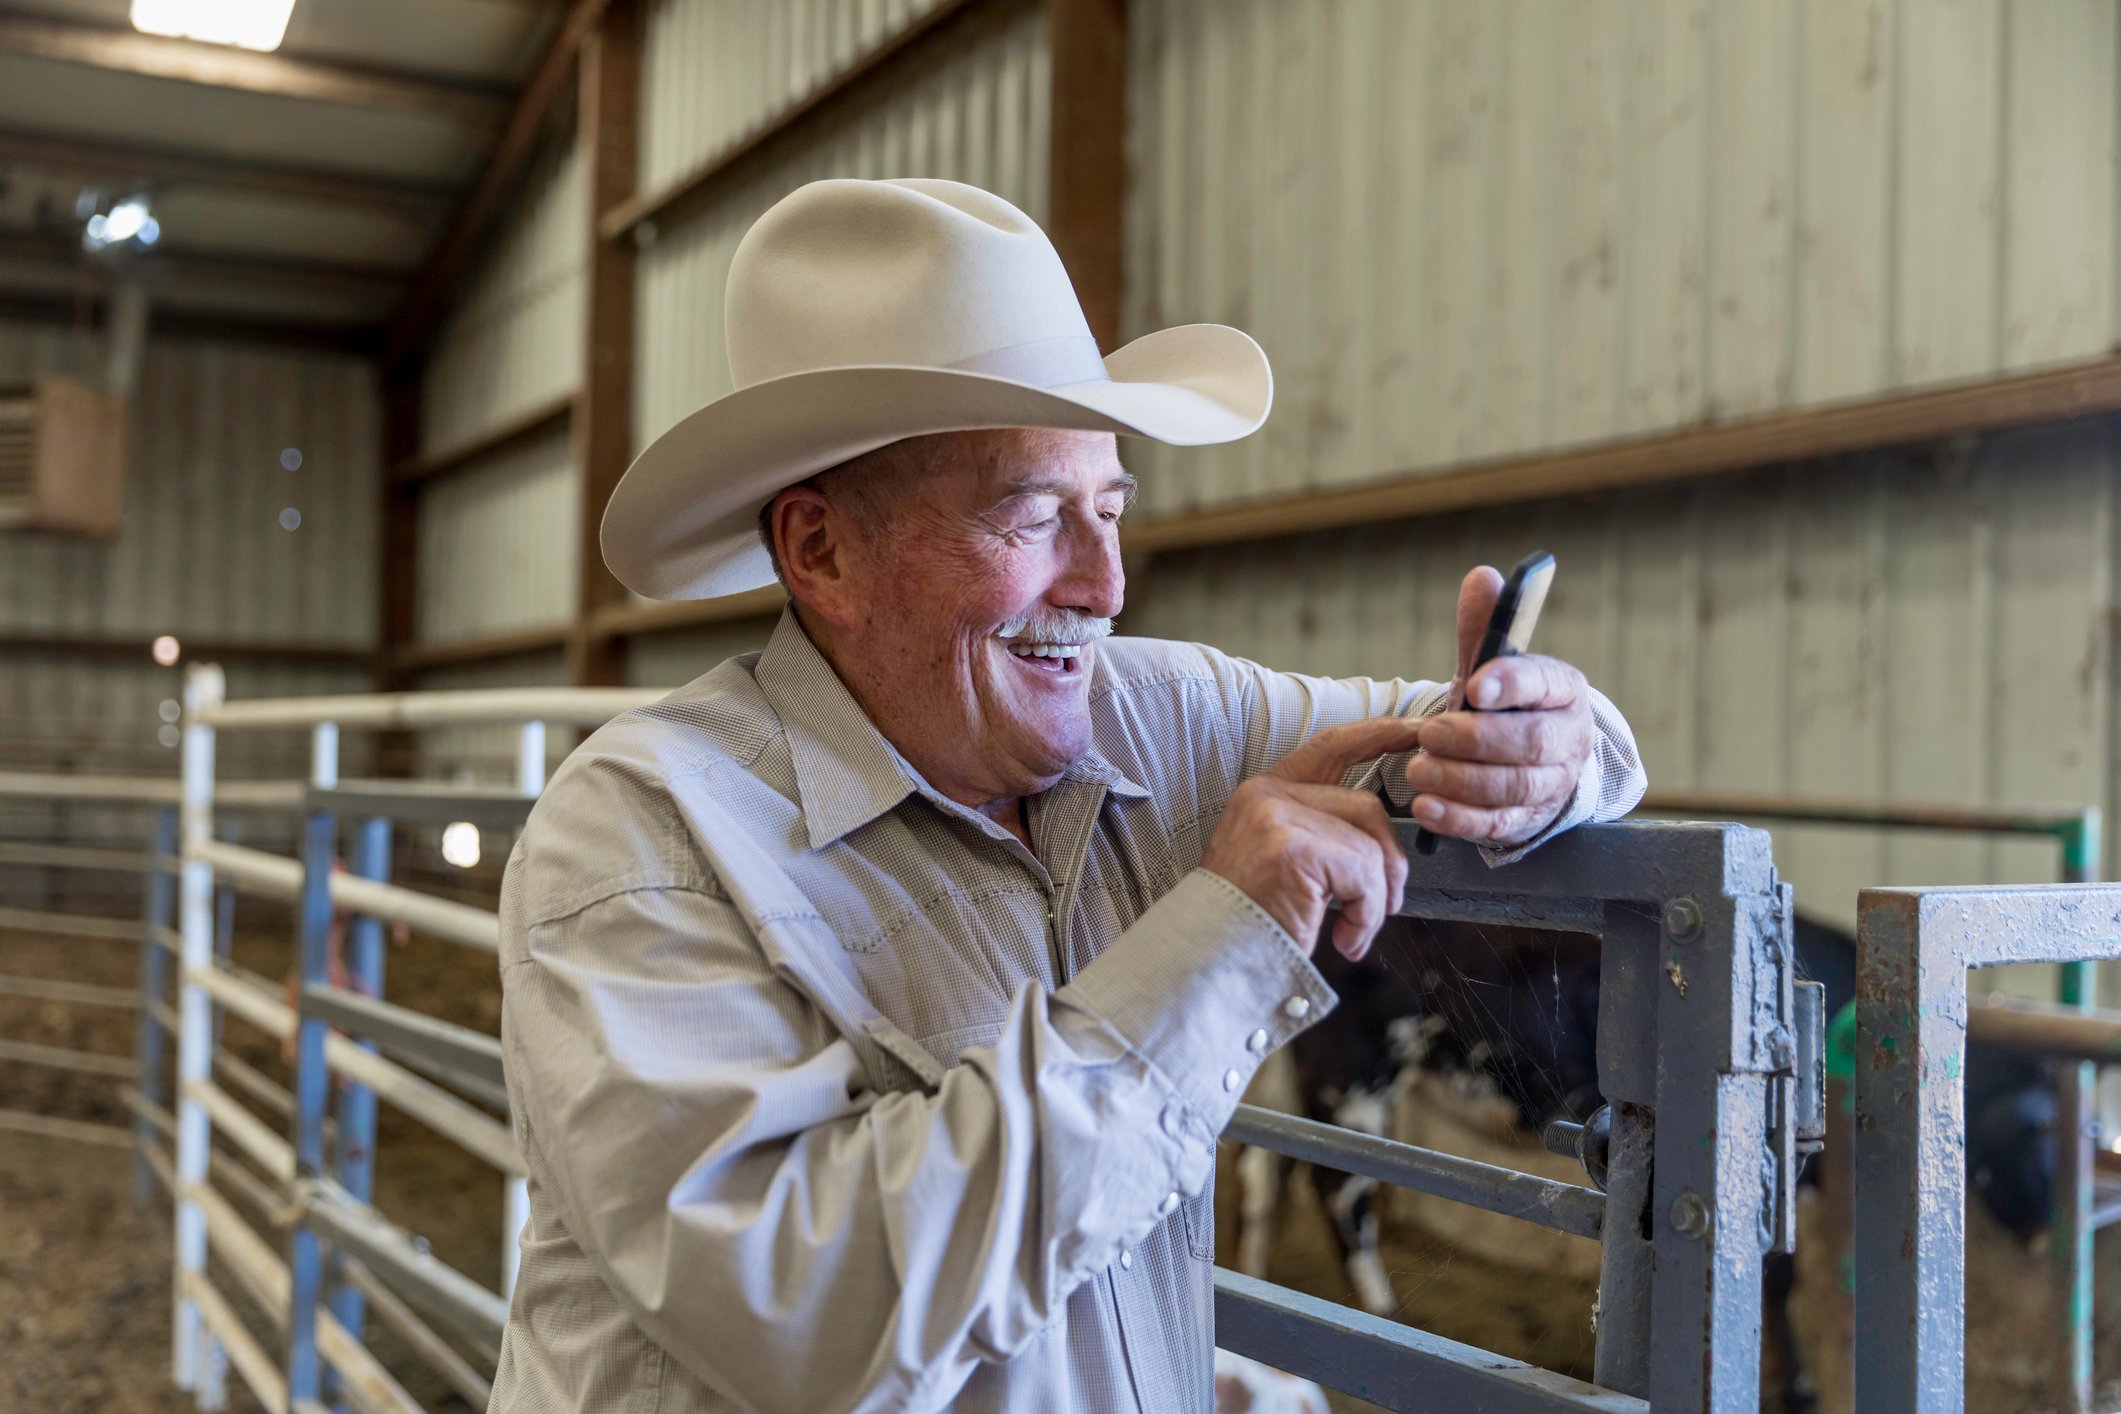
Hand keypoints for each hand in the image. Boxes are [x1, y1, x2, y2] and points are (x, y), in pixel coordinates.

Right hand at [1200, 717, 1423, 959]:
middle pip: (1366, 807)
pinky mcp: (1292, 850)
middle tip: (1386, 904)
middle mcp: (1268, 796)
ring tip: (1355, 930)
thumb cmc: (1246, 923)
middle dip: (1389, 860)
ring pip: (1369, 846)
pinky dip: (1368, 914)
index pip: (1332, 748)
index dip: (1378, 734)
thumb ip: (1322, 835)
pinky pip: (1364, 875)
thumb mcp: (1279, 862)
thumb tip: (1382, 843)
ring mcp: (1277, 819)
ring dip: (1377, 897)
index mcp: (1265, 793)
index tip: (1415, 731)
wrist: (1207, 961)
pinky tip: (1346, 939)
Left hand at [1406, 566, 1594, 845]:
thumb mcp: (1493, 665)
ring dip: (1463, 780)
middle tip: (1430, 734)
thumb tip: (1481, 577)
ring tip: (1418, 769)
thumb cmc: (1506, 705)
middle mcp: (1569, 739)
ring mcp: (1553, 784)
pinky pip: (1498, 825)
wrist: (1532, 758)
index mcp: (1563, 690)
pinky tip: (1428, 807)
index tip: (1474, 684)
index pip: (1544, 683)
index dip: (1511, 683)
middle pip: (1530, 744)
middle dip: (1477, 740)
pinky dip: (1461, 819)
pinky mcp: (1528, 821)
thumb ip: (1483, 628)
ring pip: (1515, 787)